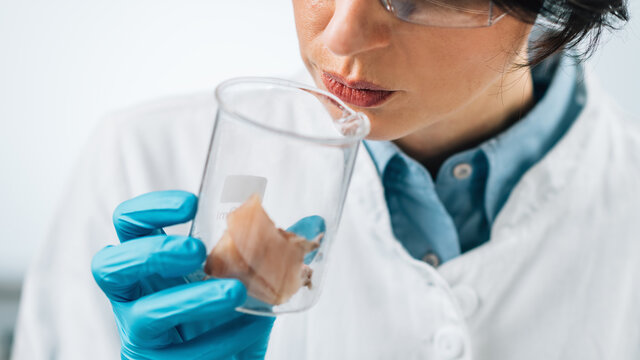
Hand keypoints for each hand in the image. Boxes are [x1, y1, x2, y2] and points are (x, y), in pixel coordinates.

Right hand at [91, 190, 273, 358]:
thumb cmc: (229, 318)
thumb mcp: (250, 278)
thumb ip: (274, 250)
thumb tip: (315, 221)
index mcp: (152, 264)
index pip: (128, 227)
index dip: (149, 210)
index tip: (192, 203)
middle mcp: (136, 296)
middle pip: (110, 265)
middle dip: (153, 252)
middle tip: (196, 249)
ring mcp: (142, 335)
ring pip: (143, 315)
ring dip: (190, 299)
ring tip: (234, 291)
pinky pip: (183, 355)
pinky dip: (222, 339)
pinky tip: (251, 325)